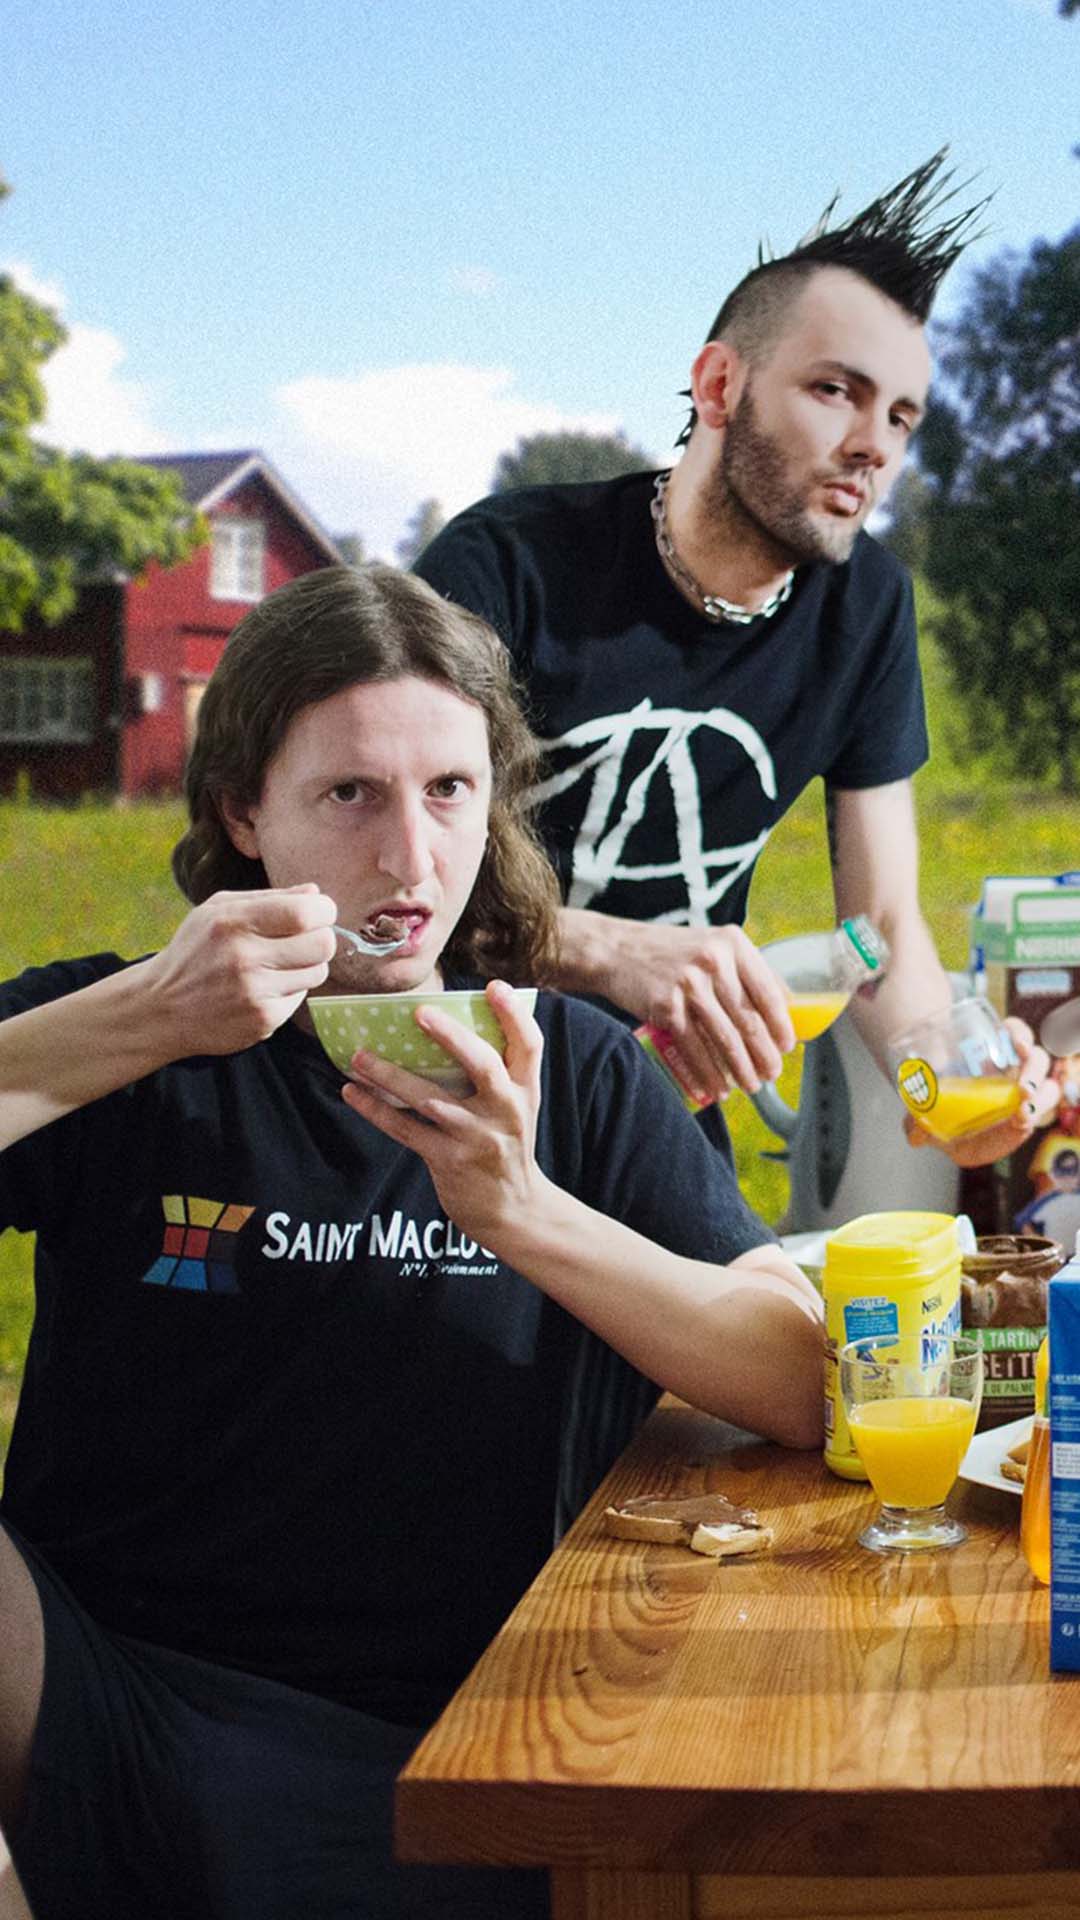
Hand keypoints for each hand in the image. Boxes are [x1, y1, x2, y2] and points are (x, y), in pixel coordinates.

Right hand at [146, 884, 337, 1057]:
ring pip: (318, 972)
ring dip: (307, 966)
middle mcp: (243, 958)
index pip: (304, 913)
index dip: (323, 910)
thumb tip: (315, 891)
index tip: (319, 912)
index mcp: (232, 922)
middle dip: (321, 937)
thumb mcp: (218, 910)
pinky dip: (289, 990)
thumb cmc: (194, 951)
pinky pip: (301, 998)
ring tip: (278, 964)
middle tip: (306, 939)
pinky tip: (263, 988)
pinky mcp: (262, 1021)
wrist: (161, 1008)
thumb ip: (268, 898)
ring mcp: (254, 993)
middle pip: (322, 944)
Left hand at [340, 979, 546, 1245]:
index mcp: (524, 1090)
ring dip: (390, 1075)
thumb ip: (496, 1072)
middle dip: (451, 1036)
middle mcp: (505, 1110)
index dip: (514, 1014)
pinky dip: (375, 1111)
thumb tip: (448, 1024)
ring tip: (358, 1055)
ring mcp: (476, 1137)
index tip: (494, 986)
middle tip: (419, 1012)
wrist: (513, 1210)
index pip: (529, 1045)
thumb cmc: (505, 1144)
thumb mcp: (515, 1107)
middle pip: (483, 1065)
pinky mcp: (449, 1160)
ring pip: (430, 1099)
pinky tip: (351, 1093)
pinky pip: (405, 1130)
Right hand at [604, 919, 795, 1095]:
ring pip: (725, 1038)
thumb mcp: (711, 947)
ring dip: (741, 1069)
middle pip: (749, 1019)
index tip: (787, 1046)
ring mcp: (689, 984)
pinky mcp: (667, 1006)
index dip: (781, 1024)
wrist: (616, 951)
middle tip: (772, 1073)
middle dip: (765, 1054)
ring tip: (751, 1085)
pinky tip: (716, 1087)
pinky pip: (695, 1049)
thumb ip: (745, 970)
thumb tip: (787, 1006)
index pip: (768, 991)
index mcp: (732, 944)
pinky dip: (708, 1073)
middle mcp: (713, 961)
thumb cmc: (670, 953)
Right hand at [905, 1019, 1056, 1166]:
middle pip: (1044, 1095)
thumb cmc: (932, 1116)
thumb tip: (915, 1133)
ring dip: (1034, 1064)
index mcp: (999, 1127)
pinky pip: (1019, 1034)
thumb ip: (919, 1133)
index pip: (1022, 1125)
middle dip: (1041, 1095)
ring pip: (1038, 1064)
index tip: (1019, 1116)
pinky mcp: (1001, 1045)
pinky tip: (1010, 1036)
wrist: (925, 1082)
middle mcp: (1013, 1098)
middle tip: (1024, 1092)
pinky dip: (1018, 1033)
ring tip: (1021, 1056)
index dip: (1026, 1120)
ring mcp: (1011, 1070)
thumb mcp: (924, 1129)